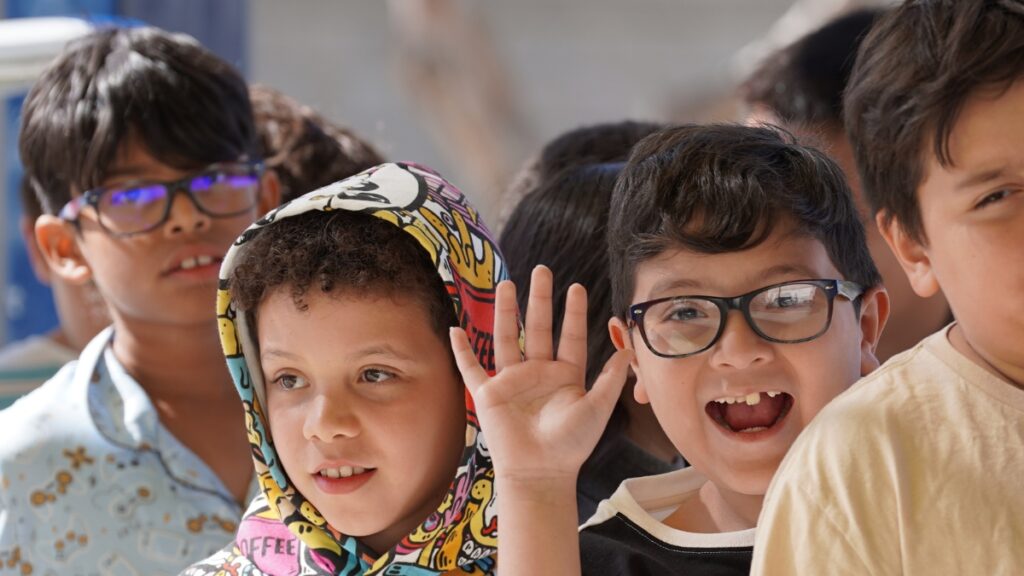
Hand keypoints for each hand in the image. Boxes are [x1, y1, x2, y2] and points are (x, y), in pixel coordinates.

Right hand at [450, 265, 631, 483]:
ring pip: (506, 338)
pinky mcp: (488, 395)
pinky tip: (456, 329)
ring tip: (507, 284)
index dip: (573, 313)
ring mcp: (511, 382)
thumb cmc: (571, 445)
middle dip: (539, 300)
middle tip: (542, 270)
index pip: (569, 336)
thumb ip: (611, 379)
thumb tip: (629, 351)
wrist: (541, 472)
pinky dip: (462, 351)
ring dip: (505, 312)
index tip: (576, 287)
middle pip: (537, 328)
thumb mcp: (597, 408)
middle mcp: (538, 373)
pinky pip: (471, 369)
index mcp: (565, 376)